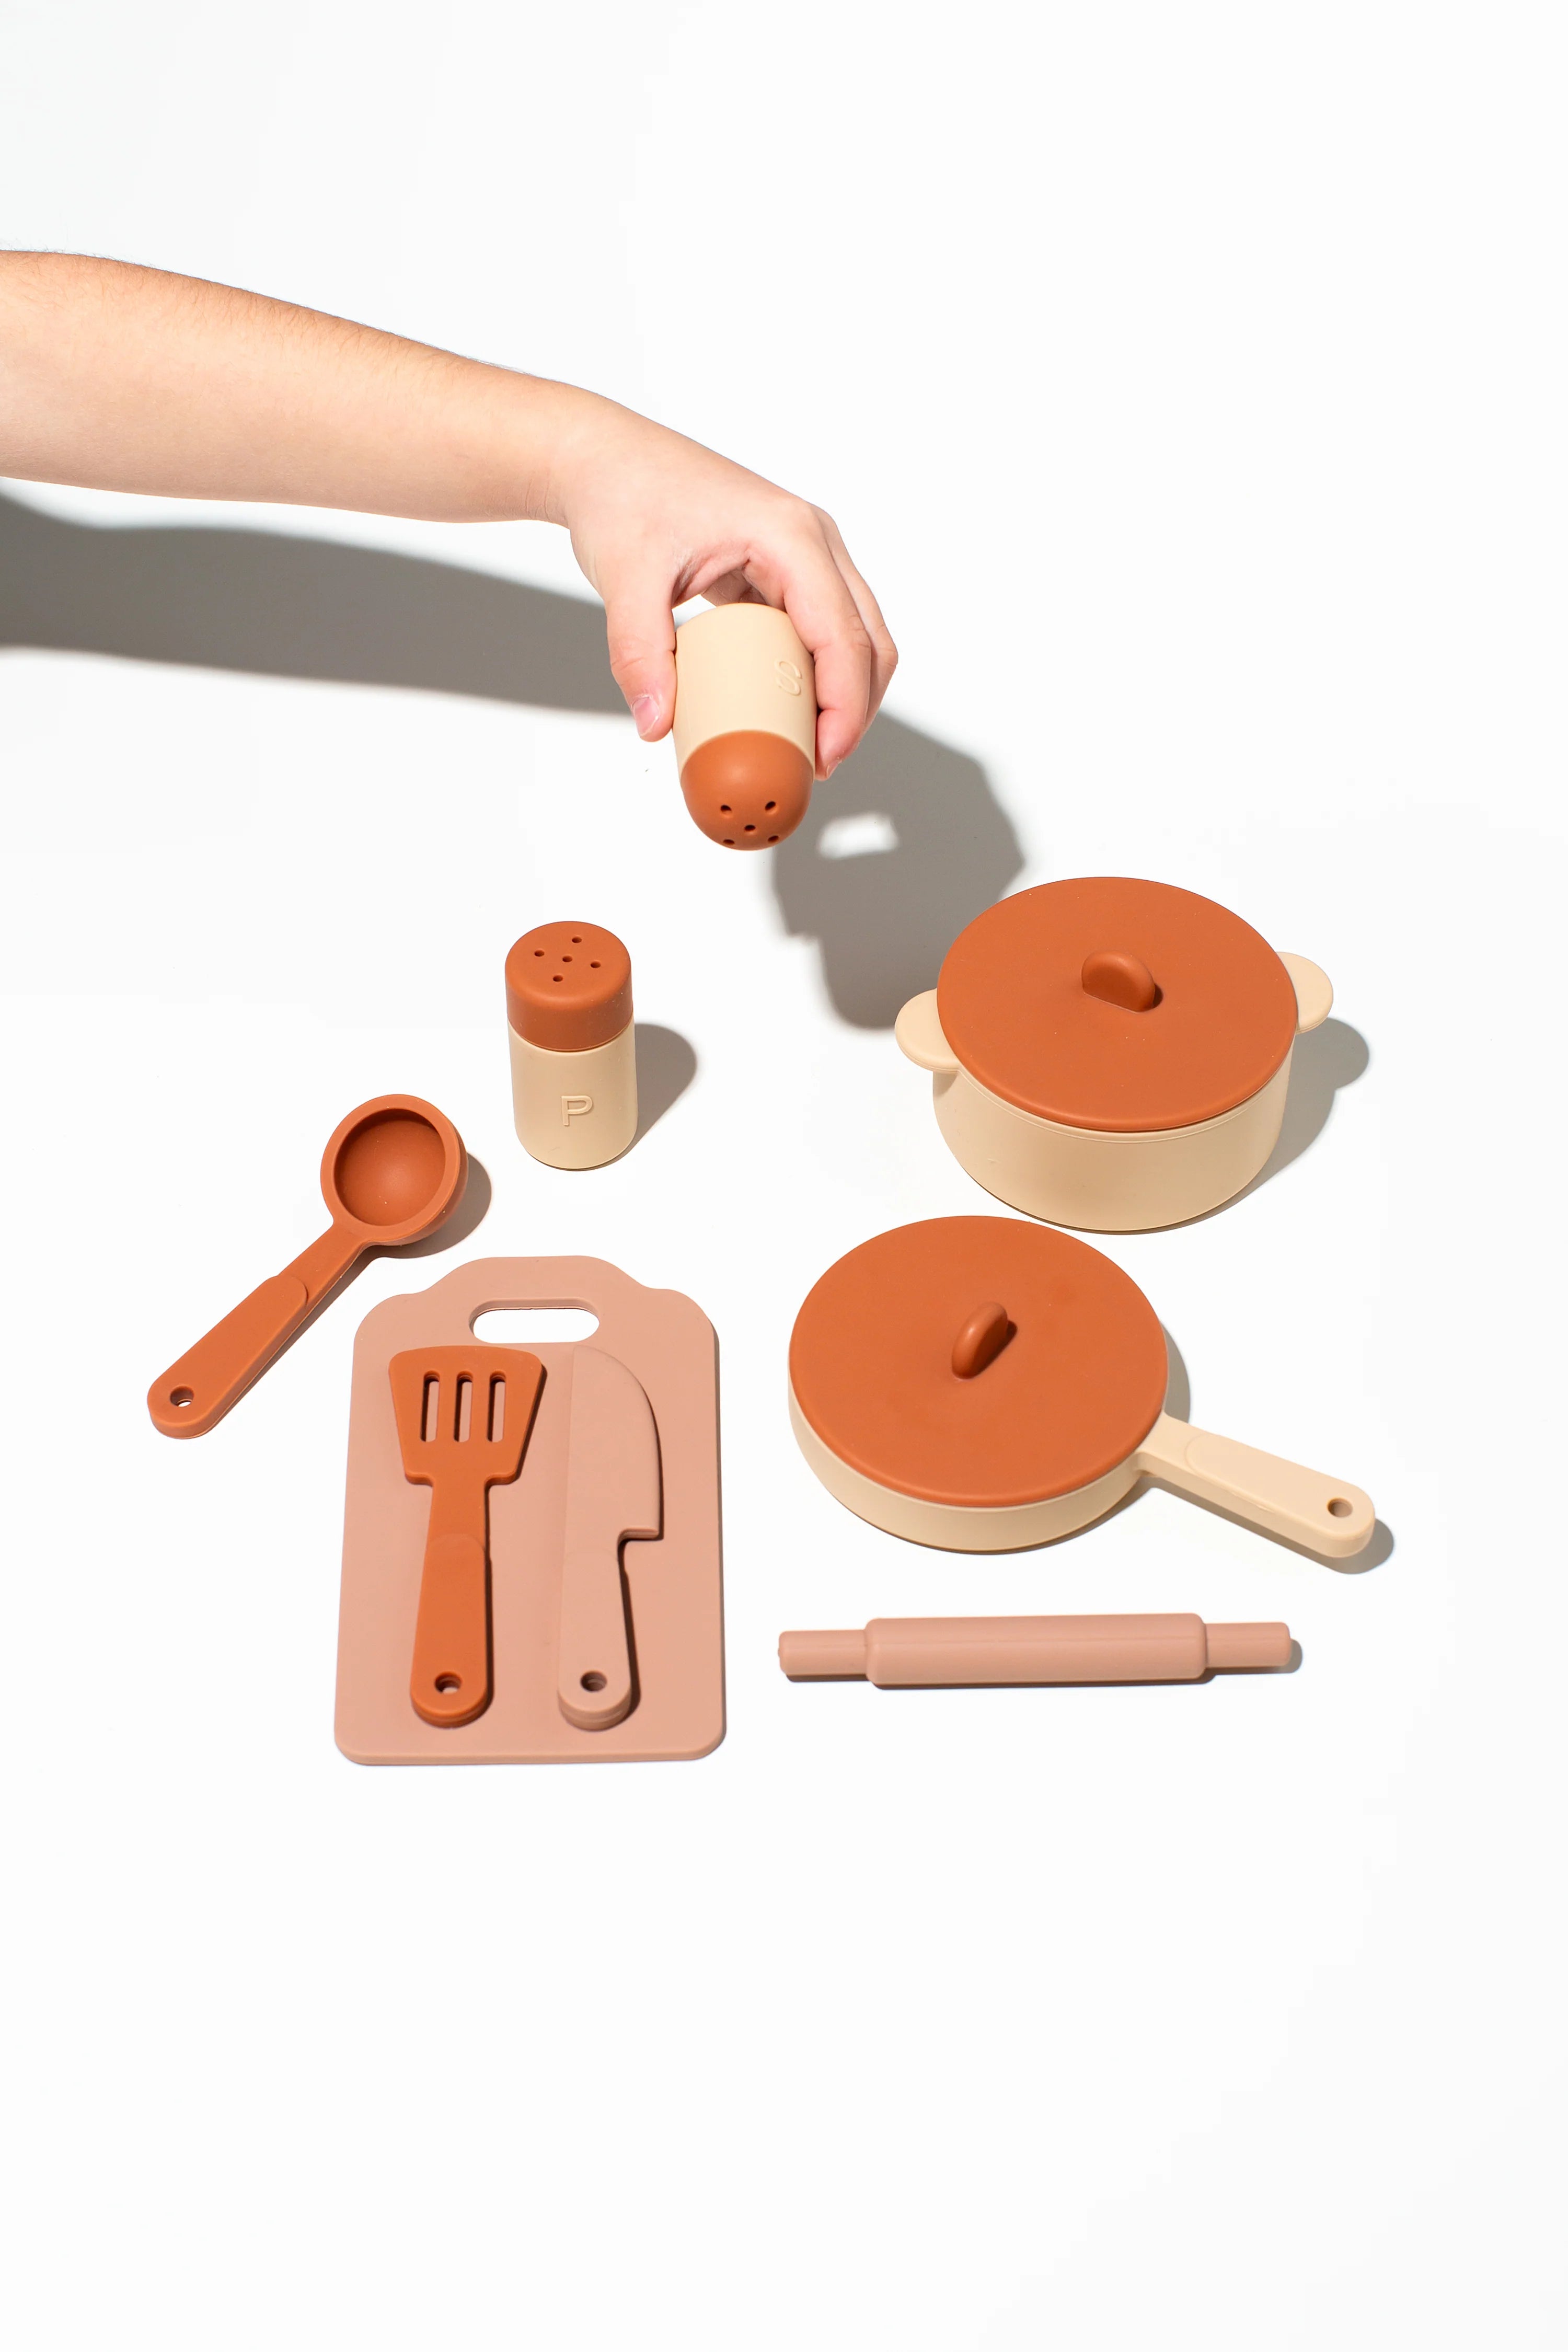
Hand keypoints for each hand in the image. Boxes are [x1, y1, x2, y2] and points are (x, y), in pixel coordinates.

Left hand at [553, 397, 896, 776]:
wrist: (605, 458)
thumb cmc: (623, 497)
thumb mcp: (626, 579)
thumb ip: (640, 653)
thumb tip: (655, 724)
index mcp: (791, 536)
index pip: (843, 634)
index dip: (845, 706)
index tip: (825, 759)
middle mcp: (813, 540)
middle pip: (868, 639)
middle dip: (854, 709)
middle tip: (818, 765)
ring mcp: (806, 553)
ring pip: (856, 635)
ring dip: (844, 693)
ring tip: (807, 747)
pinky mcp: (787, 568)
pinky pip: (823, 629)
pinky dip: (818, 674)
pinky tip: (788, 711)